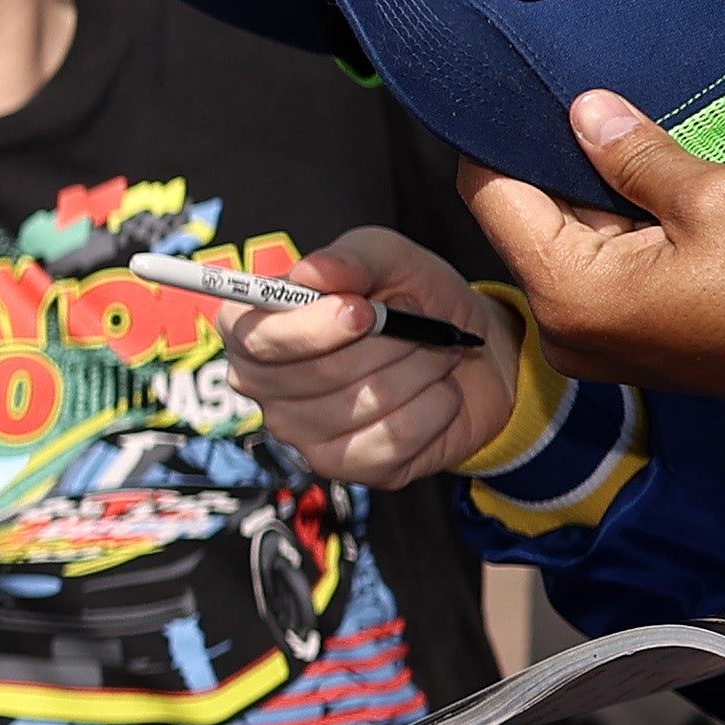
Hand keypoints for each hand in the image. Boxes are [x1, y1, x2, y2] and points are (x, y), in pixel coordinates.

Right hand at [211, 226, 517, 483]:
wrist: (471, 351)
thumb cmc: (413, 298)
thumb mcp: (387, 258)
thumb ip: (351, 259)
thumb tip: (312, 272)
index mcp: (252, 327)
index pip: (257, 339)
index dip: (312, 328)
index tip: (363, 310)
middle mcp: (261, 386)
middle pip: (317, 374)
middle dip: (388, 343)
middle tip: (421, 322)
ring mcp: (299, 433)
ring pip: (362, 404)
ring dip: (419, 369)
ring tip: (434, 353)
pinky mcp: (344, 467)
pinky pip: (394, 439)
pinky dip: (435, 407)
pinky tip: (438, 392)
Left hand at [462, 92, 724, 431]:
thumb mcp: (720, 196)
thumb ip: (635, 155)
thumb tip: (582, 111)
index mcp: (573, 296)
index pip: (490, 196)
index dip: (499, 136)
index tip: (519, 86)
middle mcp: (575, 332)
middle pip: (529, 221)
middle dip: (557, 162)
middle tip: (593, 101)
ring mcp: (613, 343)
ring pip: (575, 243)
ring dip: (600, 193)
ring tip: (634, 137)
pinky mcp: (652, 340)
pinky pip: (614, 269)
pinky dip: (629, 226)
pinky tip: (661, 185)